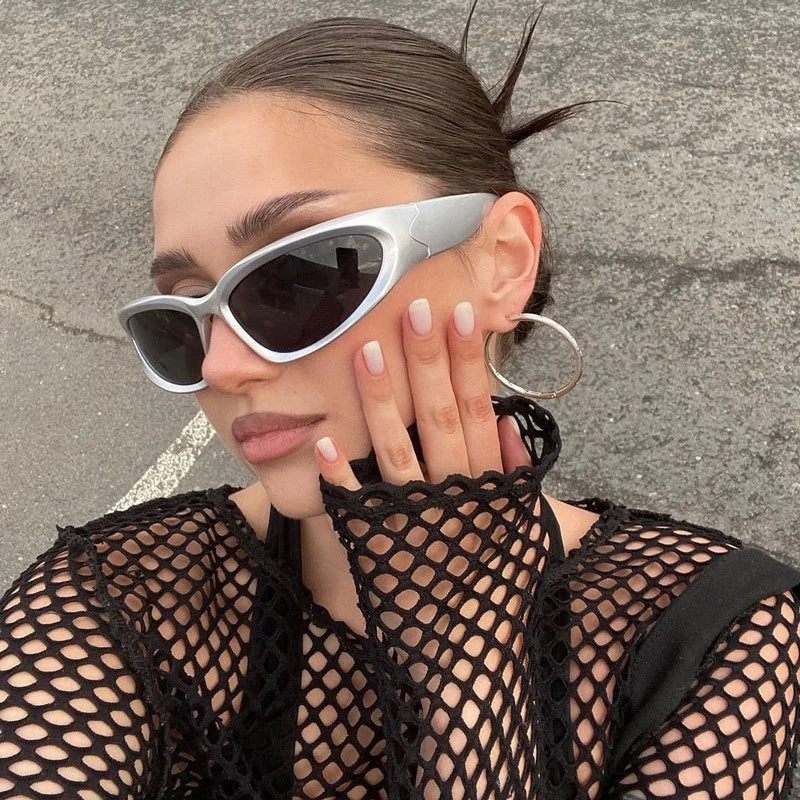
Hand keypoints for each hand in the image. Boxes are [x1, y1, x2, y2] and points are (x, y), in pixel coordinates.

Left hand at [313, 298, 546, 794]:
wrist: (469, 656)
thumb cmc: (498, 590)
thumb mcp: (523, 530)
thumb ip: (515, 475)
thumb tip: (505, 420)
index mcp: (485, 486)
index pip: (476, 411)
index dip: (468, 364)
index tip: (458, 316)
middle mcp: (450, 493)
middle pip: (438, 417)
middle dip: (426, 363)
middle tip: (412, 309)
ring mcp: (412, 518)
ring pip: (396, 449)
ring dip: (379, 402)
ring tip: (362, 351)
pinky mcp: (379, 547)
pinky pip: (356, 507)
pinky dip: (338, 476)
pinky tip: (317, 442)